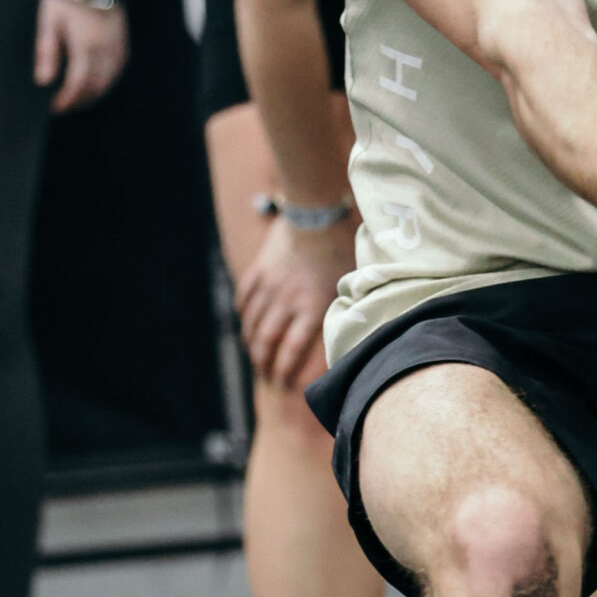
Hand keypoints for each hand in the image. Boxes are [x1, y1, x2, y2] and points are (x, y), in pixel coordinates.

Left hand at [33, 0, 127, 113]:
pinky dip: (108, 82)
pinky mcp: (124, 42)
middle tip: (67, 107)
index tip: (56, 107)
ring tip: (80, 100)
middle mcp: (106, 50)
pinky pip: (118, 70)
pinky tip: (98, 84)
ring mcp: (118, 47)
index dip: (67, 100)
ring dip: (95, 94)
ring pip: (110, 81)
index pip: (78, 84)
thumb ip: (46, 52)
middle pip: (96, 87)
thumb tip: (44, 80)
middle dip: (81, 101)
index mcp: (86, 46)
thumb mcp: (49, 20)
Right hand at [236, 212, 358, 385]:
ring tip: (256, 359)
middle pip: (267, 341)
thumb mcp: (352, 282)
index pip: (293, 349)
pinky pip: (244, 299)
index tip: (286, 384)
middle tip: (268, 378)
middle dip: (265, 364)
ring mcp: (269, 286)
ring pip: (252, 324)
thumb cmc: (342, 248)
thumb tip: (354, 338)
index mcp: (311, 306)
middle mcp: (286, 300)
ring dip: (252, 345)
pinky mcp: (259, 271)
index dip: (287, 370)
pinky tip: (246, 326)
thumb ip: (349, 310)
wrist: (316, 212)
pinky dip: (243, 317)